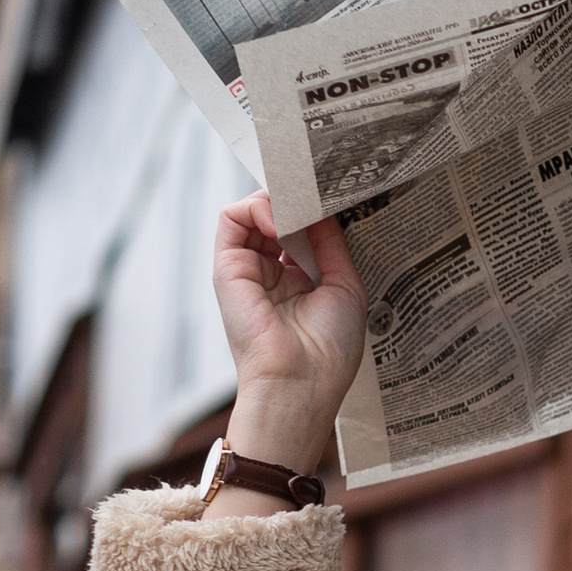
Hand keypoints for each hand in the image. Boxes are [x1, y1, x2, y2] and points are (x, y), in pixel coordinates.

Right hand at [210, 195, 366, 480]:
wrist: (300, 382)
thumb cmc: (329, 348)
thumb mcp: (344, 284)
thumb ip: (331, 241)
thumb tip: (324, 203)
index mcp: (301, 279)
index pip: (303, 228)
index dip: (315, 208)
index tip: (337, 194)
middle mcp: (273, 272)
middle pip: (279, 215)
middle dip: (299, 196)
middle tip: (322, 188)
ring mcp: (248, 268)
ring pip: (255, 210)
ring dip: (280, 197)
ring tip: (303, 203)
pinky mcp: (227, 267)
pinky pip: (232, 217)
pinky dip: (256, 206)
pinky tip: (282, 219)